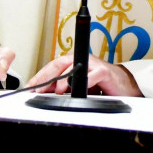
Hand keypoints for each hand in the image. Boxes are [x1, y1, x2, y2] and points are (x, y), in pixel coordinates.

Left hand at [27, 53, 142, 96]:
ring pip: (74, 68)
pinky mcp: (104, 72)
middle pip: (60, 64)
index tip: (30, 87)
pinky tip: (79, 89)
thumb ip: (64, 85)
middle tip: (38, 89)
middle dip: (47, 77)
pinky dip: (86, 82)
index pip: (53, 66)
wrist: (122, 83)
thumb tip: (44, 92)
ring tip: (56, 90)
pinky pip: (93, 75)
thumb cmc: (99, 83)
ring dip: (64, 79)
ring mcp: (93, 64)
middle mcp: (82, 60)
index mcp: (73, 61)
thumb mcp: (78, 85)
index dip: (40, 76)